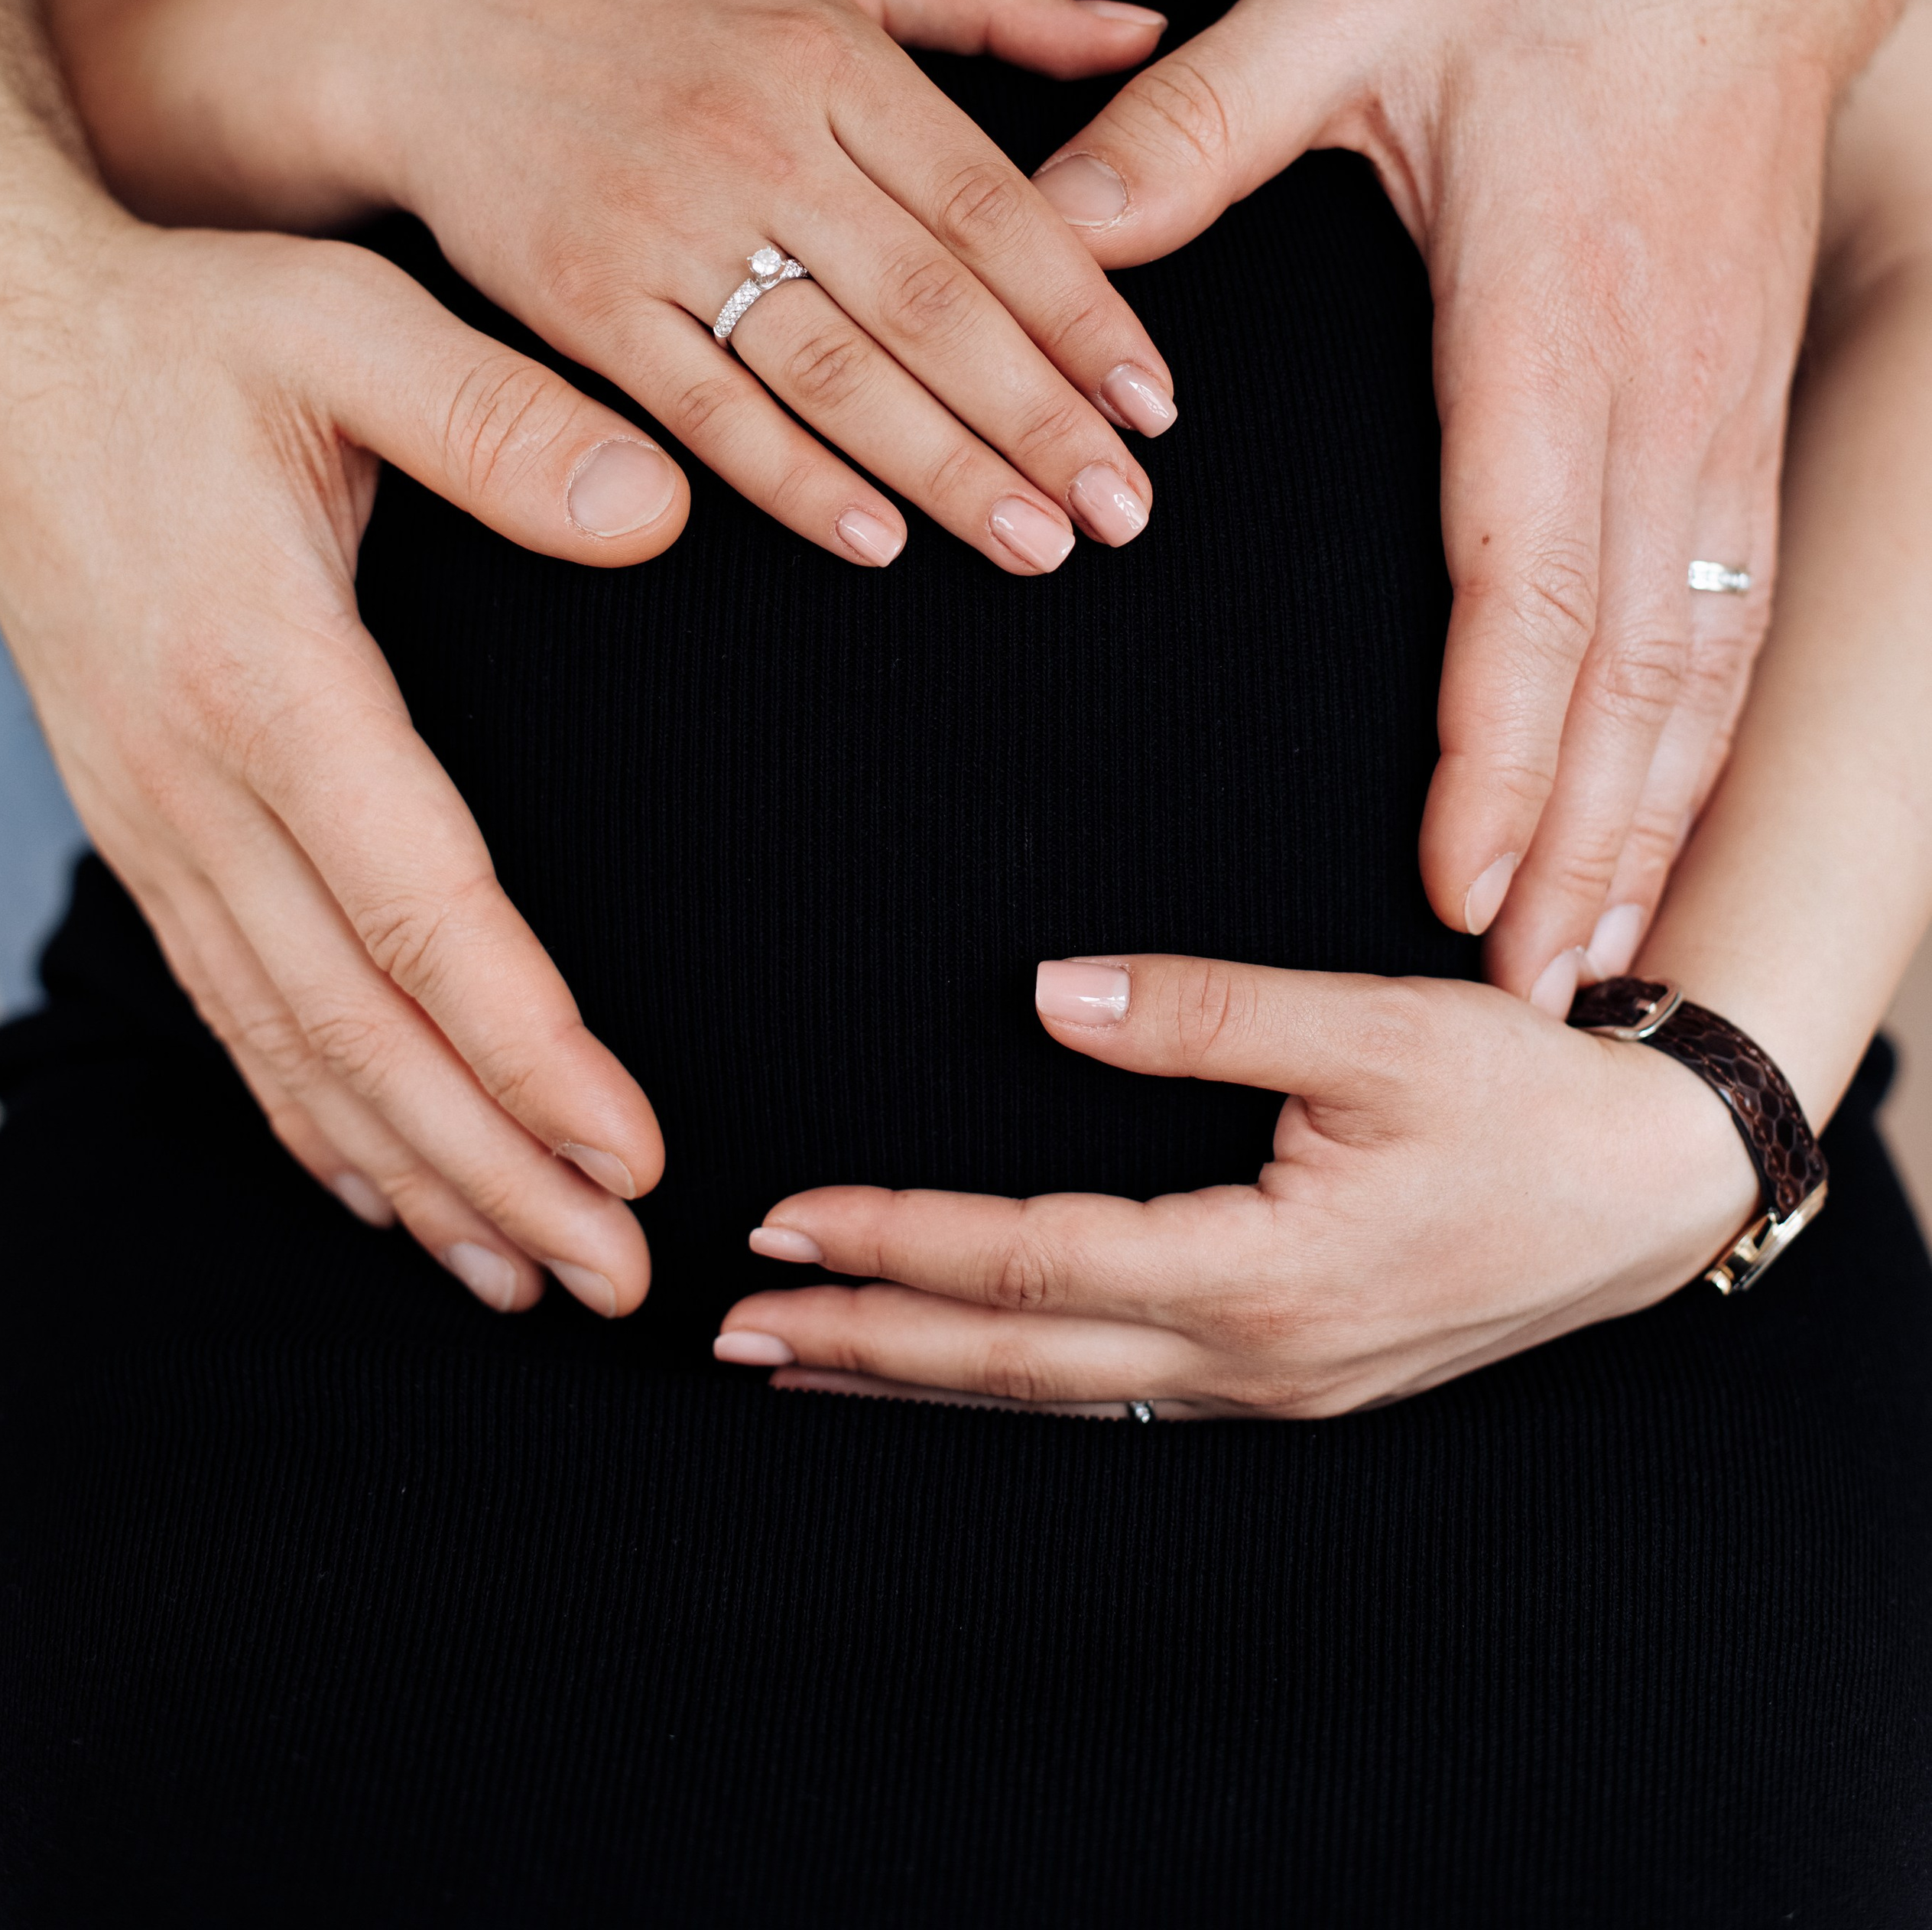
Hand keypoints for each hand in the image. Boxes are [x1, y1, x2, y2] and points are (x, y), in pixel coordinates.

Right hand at [0, 185, 689, 1313]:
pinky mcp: (149, 825)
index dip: (524, 1048)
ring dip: (413, 1172)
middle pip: (355, 1025)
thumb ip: (504, 423)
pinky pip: (233, 1007)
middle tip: (617, 1277)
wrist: (1, 351)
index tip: (630, 1152)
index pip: (415, 909)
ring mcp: (160, 820)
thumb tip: (656, 514)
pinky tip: (385, 1187)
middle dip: (490, 1167)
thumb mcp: (352, 328)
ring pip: (288, 1046)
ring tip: (527, 1276)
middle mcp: (199, 784)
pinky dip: (312, 1116)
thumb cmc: (189, 337)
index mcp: (268, 678)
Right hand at [54, 0, 1178, 577]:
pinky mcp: (581, 300)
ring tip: (1035, 544)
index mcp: (830, 53)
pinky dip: (790, 479)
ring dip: (944, 469)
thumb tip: (1143, 30)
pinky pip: (703, 406)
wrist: (430, 34)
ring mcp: (662, 223)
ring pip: (831, 367)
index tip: (1152, 405)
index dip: (1083, 314)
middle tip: (1122, 512)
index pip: (991, 205)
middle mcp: (756, 136)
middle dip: (1039, 419)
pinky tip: (875, 541)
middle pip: (929, 303)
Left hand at [715, 954, 1758, 1417]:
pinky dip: (1012, 1382)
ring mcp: (1271, 1384)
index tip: (785, 1218)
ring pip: (1057, 1396)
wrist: (1655, 1184)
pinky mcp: (1290, 1376)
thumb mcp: (1379, 1027)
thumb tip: (1048, 994)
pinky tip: (957, 1369)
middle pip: (1014, 1361)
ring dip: (920, 1377)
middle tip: (735, 1325)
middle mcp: (1251, 1357)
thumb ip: (1208, 1009)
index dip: (898, 1240)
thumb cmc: (1528, 1096)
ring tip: (803, 1364)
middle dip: (864, 1341)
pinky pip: (1115, 1392)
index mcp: (1263, 1274)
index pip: (1032, 1263)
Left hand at [1027, 0, 1872, 1001]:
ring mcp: (1718, 418)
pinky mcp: (1744, 418)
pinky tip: (1662, 821)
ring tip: (1595, 963)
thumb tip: (1044, 222)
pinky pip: (1736, 616)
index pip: (1526, 575)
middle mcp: (1654, 400)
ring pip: (1697, 664)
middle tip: (1527, 1003)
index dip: (1496, 745)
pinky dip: (1699, 742)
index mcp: (1546, 323)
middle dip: (1575, 844)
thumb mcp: (1342, 11)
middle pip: (1626, 667)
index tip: (1454, 876)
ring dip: (1645, 820)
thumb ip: (1187, 127)